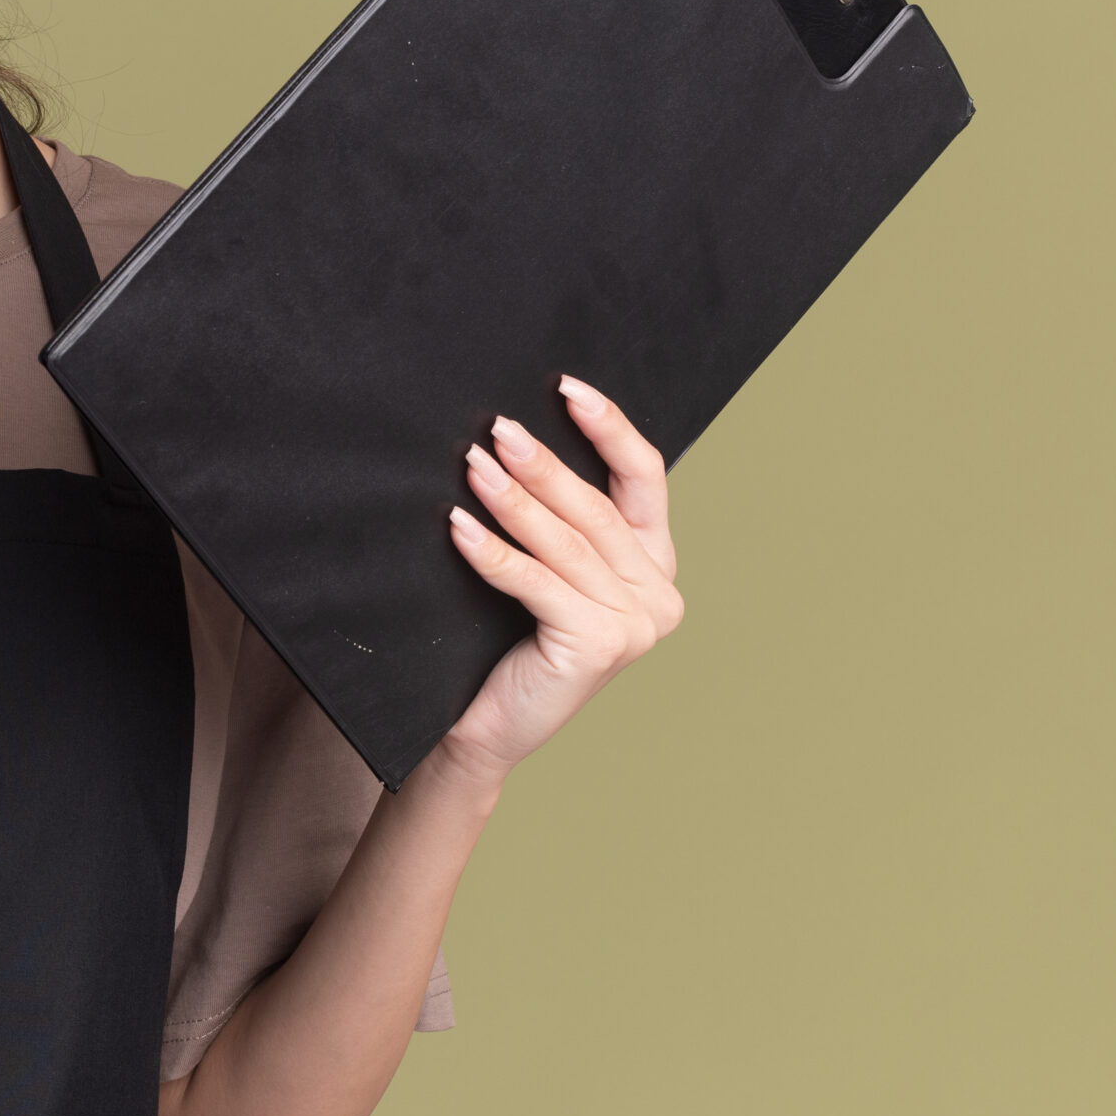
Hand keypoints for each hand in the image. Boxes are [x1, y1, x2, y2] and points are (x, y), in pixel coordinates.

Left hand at [436, 376, 682, 784]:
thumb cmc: (510, 641)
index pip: (645, 478)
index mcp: (655, 564)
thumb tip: (516, 437)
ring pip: (567, 543)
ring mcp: (635, 625)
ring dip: (514, 500)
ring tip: (474, 465)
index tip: (568, 388)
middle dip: (545, 463)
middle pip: (598, 509)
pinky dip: (493, 553)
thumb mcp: (550, 571)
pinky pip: (536, 583)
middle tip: (497, 429)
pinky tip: (457, 527)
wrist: (489, 727)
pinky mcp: (598, 645)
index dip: (610, 428)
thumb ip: (560, 520)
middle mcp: (658, 593)